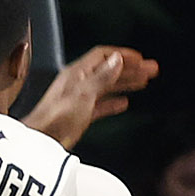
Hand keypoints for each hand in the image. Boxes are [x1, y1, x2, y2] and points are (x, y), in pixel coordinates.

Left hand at [23, 45, 158, 150]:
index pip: (104, 56)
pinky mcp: (82, 114)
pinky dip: (114, 102)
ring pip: (108, 86)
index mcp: (78, 73)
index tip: (141, 59)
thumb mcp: (84, 93)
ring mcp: (81, 98)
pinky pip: (102, 104)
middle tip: (151, 69)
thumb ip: (102, 77)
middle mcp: (80, 83)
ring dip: (127, 83)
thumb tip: (118, 59)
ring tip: (144, 81)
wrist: (43, 140)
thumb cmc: (57, 116)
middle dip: (131, 68)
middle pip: (110, 70)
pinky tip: (124, 103)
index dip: (123, 55)